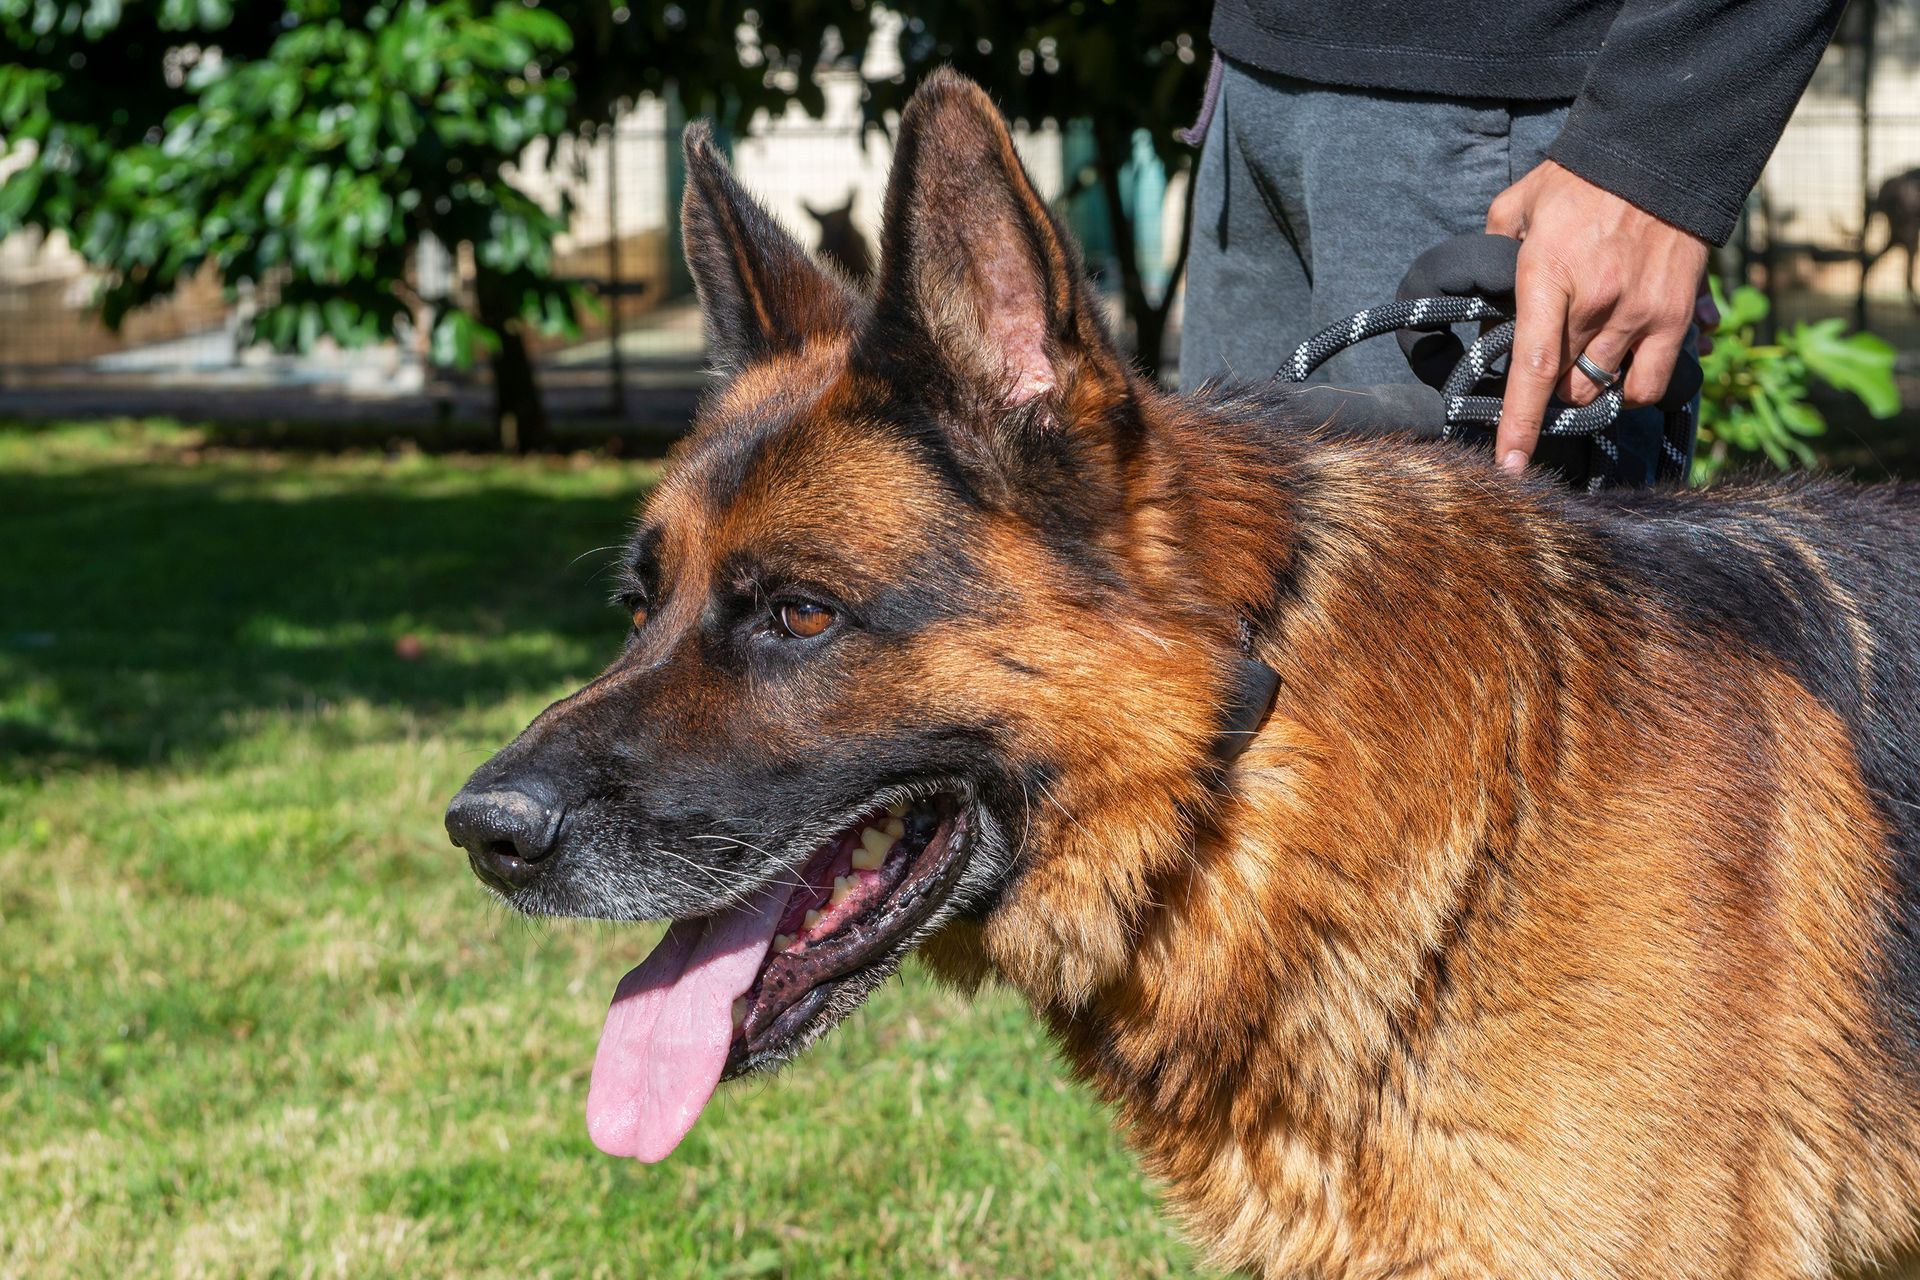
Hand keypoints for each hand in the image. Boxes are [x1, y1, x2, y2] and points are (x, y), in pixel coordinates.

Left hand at [1484, 160, 1709, 474]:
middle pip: (1562, 384)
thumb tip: (1487, 307)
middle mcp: (1596, 303)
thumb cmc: (1580, 180)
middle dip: (1548, 384)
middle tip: (1546, 358)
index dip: (1519, 424)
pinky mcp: (1676, 317)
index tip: (1510, 467)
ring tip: (1583, 355)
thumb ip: (1495, 255)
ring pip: (1602, 388)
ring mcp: (1640, 313)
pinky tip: (1621, 365)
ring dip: (1586, 384)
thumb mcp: (1518, 206)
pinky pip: (1651, 384)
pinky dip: (1633, 387)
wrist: (1661, 152)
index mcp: (1548, 277)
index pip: (1531, 367)